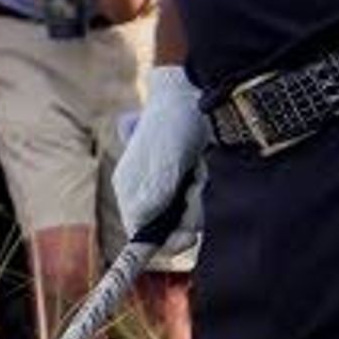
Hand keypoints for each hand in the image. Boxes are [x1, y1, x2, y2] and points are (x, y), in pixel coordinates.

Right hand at [112, 63, 205, 245]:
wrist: (190, 95)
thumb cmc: (170, 129)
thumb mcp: (159, 170)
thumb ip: (149, 204)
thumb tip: (142, 236)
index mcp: (131, 193)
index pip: (142, 235)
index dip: (164, 243)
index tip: (187, 238)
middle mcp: (148, 193)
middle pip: (170, 228)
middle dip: (188, 214)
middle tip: (195, 190)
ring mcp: (170, 186)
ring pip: (189, 214)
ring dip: (200, 197)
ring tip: (199, 171)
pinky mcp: (189, 178)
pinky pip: (202, 199)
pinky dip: (207, 188)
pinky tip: (204, 168)